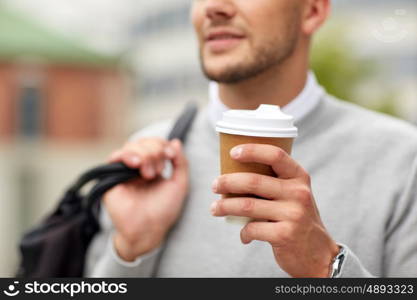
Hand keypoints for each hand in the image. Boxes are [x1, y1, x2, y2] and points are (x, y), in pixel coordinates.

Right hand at [103, 137, 188, 261]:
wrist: (149, 229)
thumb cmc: (164, 210)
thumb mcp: (179, 184)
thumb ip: (180, 163)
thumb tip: (176, 141)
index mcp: (152, 167)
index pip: (155, 144)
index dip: (163, 145)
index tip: (171, 156)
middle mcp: (137, 167)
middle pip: (143, 142)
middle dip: (154, 151)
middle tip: (159, 170)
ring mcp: (124, 171)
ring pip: (130, 147)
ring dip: (144, 154)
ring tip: (150, 173)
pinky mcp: (110, 178)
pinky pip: (115, 157)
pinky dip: (127, 155)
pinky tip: (136, 164)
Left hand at [210, 144, 338, 276]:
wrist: (319, 253)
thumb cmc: (297, 218)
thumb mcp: (294, 194)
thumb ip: (274, 182)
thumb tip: (234, 173)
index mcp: (299, 177)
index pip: (275, 155)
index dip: (252, 150)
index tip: (233, 152)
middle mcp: (298, 193)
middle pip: (253, 181)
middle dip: (227, 182)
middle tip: (215, 185)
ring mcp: (293, 214)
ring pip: (247, 205)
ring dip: (225, 206)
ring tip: (215, 208)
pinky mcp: (284, 235)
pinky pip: (252, 229)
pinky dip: (243, 232)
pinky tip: (244, 235)